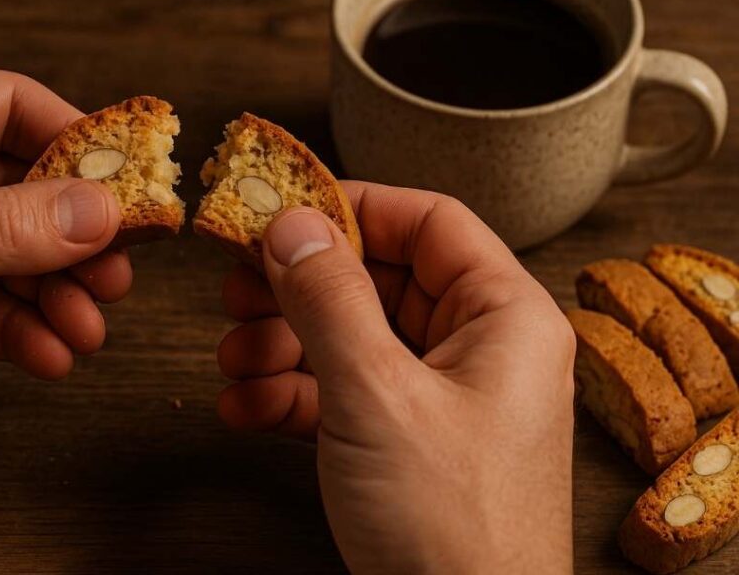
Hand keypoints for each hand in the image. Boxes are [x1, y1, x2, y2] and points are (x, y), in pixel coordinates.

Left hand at [0, 67, 128, 473]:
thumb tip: (97, 212)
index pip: (7, 107)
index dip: (75, 143)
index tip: (131, 184)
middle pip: (21, 187)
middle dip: (73, 234)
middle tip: (117, 273)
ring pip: (12, 255)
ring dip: (56, 292)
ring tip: (87, 327)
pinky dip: (22, 331)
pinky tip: (47, 354)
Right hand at [216, 182, 574, 573]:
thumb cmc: (455, 533)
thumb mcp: (378, 396)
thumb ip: (329, 300)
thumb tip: (291, 223)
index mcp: (505, 318)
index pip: (428, 222)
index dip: (352, 207)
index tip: (283, 206)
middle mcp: (477, 351)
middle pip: (376, 281)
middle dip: (299, 288)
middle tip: (240, 285)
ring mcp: (439, 401)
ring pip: (349, 339)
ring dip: (282, 345)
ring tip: (234, 359)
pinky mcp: (404, 445)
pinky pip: (340, 395)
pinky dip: (290, 396)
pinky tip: (246, 407)